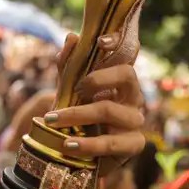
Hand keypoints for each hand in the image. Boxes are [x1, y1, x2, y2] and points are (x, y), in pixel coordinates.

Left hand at [43, 33, 144, 174]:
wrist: (82, 152)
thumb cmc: (79, 116)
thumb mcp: (69, 90)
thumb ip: (68, 65)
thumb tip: (72, 37)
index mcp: (121, 80)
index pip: (127, 55)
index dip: (119, 43)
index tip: (100, 40)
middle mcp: (133, 96)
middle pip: (126, 75)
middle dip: (95, 78)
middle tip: (73, 87)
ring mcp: (135, 120)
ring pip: (109, 110)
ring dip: (77, 114)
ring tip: (53, 120)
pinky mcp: (133, 144)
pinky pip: (110, 143)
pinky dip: (86, 144)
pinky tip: (68, 144)